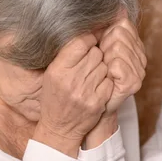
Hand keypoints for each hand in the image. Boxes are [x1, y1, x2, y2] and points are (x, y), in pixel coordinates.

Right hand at [34, 33, 112, 155]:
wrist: (60, 127)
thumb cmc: (55, 97)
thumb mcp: (52, 74)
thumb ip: (66, 55)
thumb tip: (85, 32)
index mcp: (57, 70)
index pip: (80, 43)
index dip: (89, 39)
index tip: (90, 41)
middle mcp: (71, 80)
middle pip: (95, 53)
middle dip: (96, 54)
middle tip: (91, 61)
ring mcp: (85, 92)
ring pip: (104, 66)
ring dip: (101, 67)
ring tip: (92, 74)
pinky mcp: (97, 102)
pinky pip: (109, 81)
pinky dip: (106, 82)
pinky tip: (97, 86)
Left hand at [97, 13, 145, 115]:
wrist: (90, 103)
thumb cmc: (91, 74)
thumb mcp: (98, 46)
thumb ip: (109, 27)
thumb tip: (119, 7)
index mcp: (134, 45)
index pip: (123, 24)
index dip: (107, 33)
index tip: (101, 46)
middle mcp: (140, 56)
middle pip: (119, 34)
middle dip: (105, 45)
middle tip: (101, 61)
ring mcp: (139, 70)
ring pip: (118, 48)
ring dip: (104, 58)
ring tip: (103, 70)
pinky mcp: (133, 82)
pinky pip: (117, 64)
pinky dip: (107, 69)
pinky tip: (107, 77)